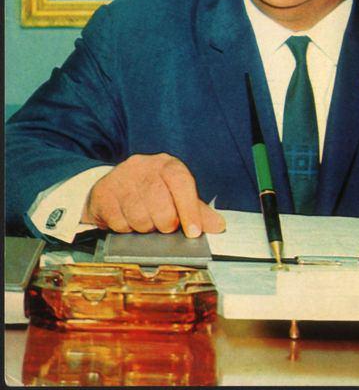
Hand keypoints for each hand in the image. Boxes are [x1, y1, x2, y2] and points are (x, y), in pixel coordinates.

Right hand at [81, 153, 225, 237]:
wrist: (112, 189)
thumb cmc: (150, 194)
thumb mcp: (176, 197)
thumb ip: (197, 211)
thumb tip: (219, 226)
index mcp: (167, 164)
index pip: (181, 182)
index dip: (189, 209)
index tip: (193, 232)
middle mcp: (144, 165)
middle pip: (160, 202)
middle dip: (164, 222)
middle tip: (163, 226)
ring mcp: (121, 177)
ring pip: (139, 215)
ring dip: (144, 228)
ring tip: (144, 222)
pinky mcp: (103, 192)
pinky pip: (119, 222)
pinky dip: (125, 229)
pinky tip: (126, 220)